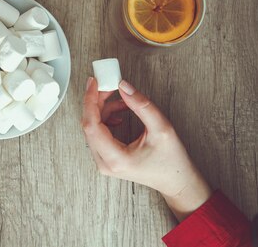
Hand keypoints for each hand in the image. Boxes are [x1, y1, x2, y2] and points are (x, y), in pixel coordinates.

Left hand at [82, 78, 211, 220]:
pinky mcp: (106, 158)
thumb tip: (123, 87)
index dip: (90, 101)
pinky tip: (120, 113)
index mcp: (116, 159)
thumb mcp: (162, 129)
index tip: (94, 83)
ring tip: (122, 101)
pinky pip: (97, 133)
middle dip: (97, 101)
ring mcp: (103, 162)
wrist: (176, 182)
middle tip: (108, 86)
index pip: (91, 125)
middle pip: (89, 124)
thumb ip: (142, 106)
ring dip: (104, 109)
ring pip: (92, 127)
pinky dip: (106, 118)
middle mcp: (104, 163)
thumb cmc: (171, 161)